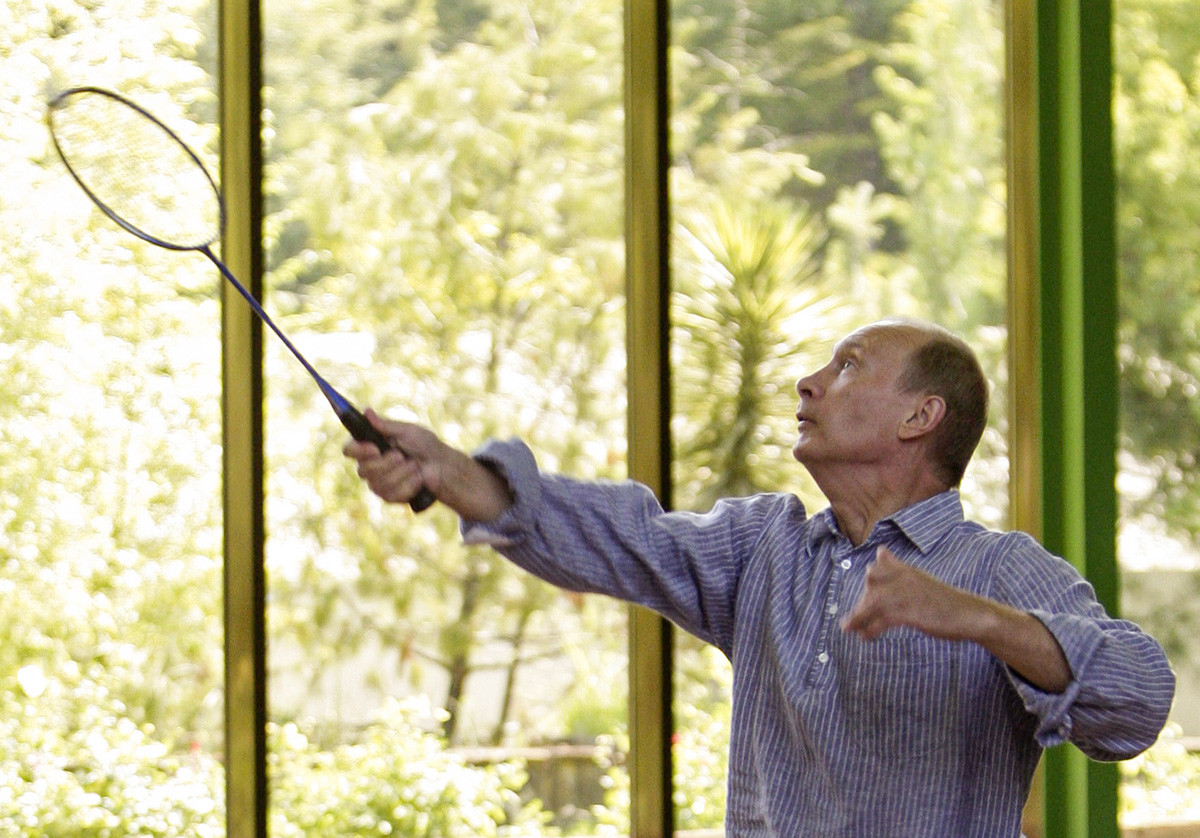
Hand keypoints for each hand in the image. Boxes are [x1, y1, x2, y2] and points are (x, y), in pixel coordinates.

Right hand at [343, 410, 514, 522]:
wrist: (443, 466)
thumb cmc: (425, 445)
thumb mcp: (407, 431)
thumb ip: (386, 425)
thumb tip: (366, 411)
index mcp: (371, 446)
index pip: (350, 450)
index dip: (357, 450)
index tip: (374, 448)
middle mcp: (371, 465)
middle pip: (363, 470)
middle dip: (385, 464)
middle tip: (402, 456)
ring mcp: (378, 483)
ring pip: (378, 484)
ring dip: (401, 474)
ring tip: (416, 465)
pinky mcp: (390, 496)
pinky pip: (392, 495)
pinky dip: (409, 485)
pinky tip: (419, 478)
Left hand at [842, 545, 1071, 691]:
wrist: (972, 615)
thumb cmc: (944, 601)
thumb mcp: (919, 580)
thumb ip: (897, 570)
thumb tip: (880, 552)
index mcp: (907, 570)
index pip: (880, 564)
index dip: (872, 576)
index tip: (868, 584)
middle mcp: (905, 578)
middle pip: (872, 581)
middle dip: (863, 600)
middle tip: (854, 618)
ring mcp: (907, 594)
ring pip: (872, 602)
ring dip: (857, 617)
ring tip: (847, 629)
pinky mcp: (909, 612)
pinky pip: (882, 620)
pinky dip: (870, 629)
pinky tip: (865, 638)